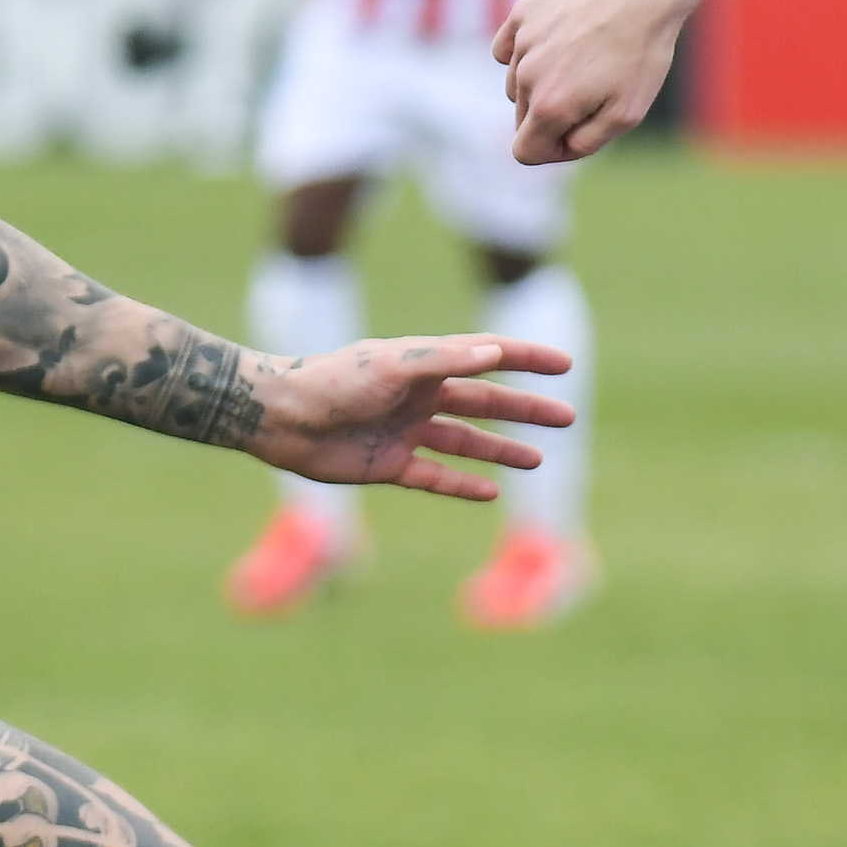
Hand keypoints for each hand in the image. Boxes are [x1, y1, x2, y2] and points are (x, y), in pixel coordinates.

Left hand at [253, 330, 578, 500]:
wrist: (280, 418)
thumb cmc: (333, 381)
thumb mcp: (392, 365)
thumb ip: (444, 360)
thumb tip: (496, 354)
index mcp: (423, 364)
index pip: (487, 357)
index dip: (526, 359)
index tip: (563, 364)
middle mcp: (419, 396)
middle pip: (485, 403)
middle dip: (526, 410)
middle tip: (567, 417)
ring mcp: (406, 431)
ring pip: (466, 442)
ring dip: (501, 450)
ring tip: (536, 460)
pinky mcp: (389, 465)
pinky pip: (435, 476)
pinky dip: (462, 484)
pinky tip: (491, 492)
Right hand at [497, 0, 713, 165]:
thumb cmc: (641, 55)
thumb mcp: (627, 115)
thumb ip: (585, 142)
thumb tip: (557, 146)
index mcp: (550, 107)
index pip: (524, 152)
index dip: (551, 151)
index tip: (577, 132)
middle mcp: (526, 76)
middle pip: (522, 117)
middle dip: (550, 115)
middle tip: (591, 90)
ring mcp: (522, 41)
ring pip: (516, 83)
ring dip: (540, 82)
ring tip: (581, 61)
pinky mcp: (522, 13)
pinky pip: (508, 48)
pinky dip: (526, 52)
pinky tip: (558, 42)